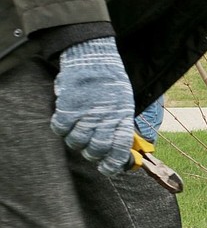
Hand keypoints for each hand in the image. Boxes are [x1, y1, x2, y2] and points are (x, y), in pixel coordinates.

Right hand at [51, 37, 135, 175]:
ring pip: (76, 142)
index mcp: (122, 116)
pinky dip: (61, 127)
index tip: (108, 169)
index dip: (113, 163)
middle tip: (89, 148)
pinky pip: (60, 128)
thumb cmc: (111, 80)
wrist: (95, 58)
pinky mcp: (69, 107)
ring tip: (78, 131)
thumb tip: (117, 148)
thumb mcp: (124, 102)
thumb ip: (120, 123)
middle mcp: (106, 118)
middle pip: (96, 150)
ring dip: (76, 141)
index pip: (119, 148)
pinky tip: (65, 120)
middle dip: (92, 154)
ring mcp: (87, 113)